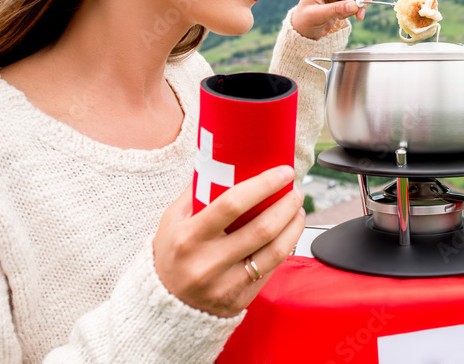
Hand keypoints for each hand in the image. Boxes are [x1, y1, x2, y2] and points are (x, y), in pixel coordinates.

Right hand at [152, 166, 304, 317]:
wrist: (167, 304)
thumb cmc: (172, 254)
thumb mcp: (172, 220)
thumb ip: (196, 191)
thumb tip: (220, 159)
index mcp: (188, 238)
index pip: (232, 204)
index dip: (263, 185)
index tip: (282, 173)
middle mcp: (207, 263)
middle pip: (261, 228)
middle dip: (286, 205)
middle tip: (295, 191)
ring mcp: (225, 284)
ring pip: (274, 251)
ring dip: (294, 226)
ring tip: (297, 210)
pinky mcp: (240, 298)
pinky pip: (272, 269)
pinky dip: (286, 247)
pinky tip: (288, 233)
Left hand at [291, 0, 369, 39]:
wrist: (303, 32)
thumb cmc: (305, 22)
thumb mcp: (317, 16)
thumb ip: (335, 10)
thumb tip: (354, 5)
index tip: (364, 1)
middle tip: (361, 13)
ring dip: (357, 5)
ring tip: (349, 17)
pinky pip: (353, 0)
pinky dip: (353, 9)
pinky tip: (342, 17)